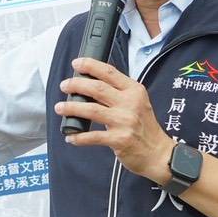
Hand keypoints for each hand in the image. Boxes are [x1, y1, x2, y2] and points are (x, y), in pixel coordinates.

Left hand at [56, 58, 174, 182]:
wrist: (158, 153)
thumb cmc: (145, 127)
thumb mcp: (138, 102)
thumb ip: (119, 92)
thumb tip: (91, 84)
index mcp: (134, 91)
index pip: (110, 72)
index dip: (90, 66)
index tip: (77, 63)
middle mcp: (130, 104)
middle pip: (97, 88)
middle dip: (76, 85)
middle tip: (65, 85)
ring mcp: (124, 122)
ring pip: (91, 110)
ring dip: (72, 108)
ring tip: (60, 108)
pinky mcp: (119, 140)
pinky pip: (92, 137)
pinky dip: (78, 136)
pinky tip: (70, 136)